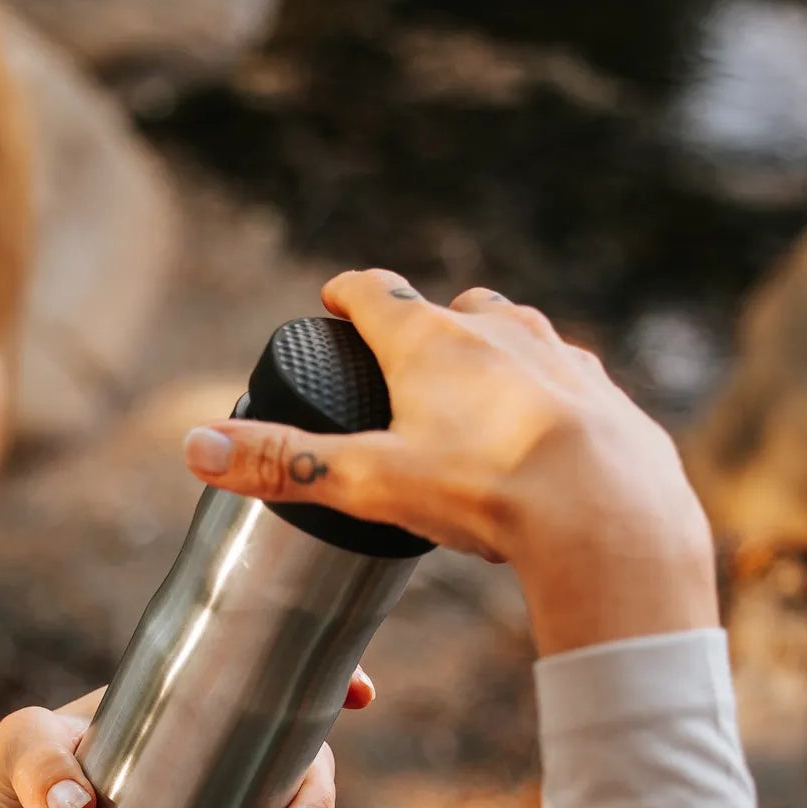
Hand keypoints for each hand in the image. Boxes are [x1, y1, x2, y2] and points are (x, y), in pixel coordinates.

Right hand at [183, 270, 717, 655]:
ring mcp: (563, 360)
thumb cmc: (485, 490)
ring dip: (497, 354)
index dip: (348, 293)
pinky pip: (573, 386)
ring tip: (480, 396)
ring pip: (521, 337)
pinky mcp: (610, 400)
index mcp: (432, 341)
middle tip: (408, 357)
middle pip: (456, 308)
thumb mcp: (367, 483)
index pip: (376, 293)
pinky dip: (551, 401)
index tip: (334, 297)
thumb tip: (196, 449)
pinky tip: (547, 439)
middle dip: (429, 325)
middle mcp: (501, 332)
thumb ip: (285, 464)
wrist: (610, 514)